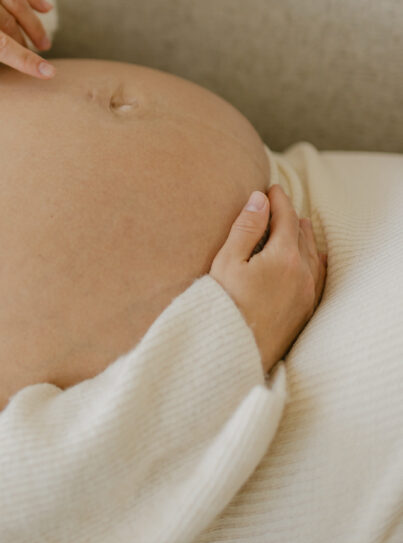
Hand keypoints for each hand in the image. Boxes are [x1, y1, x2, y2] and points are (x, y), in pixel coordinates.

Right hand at [210, 185, 326, 374]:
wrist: (233, 354)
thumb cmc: (224, 308)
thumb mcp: (227, 262)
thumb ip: (245, 228)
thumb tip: (259, 199)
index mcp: (284, 257)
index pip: (286, 217)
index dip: (278, 200)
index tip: (270, 188)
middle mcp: (303, 274)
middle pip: (301, 234)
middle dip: (289, 216)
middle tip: (277, 204)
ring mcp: (306, 294)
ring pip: (313, 255)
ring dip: (303, 236)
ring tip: (296, 225)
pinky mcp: (304, 311)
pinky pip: (317, 276)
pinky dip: (314, 259)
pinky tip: (313, 259)